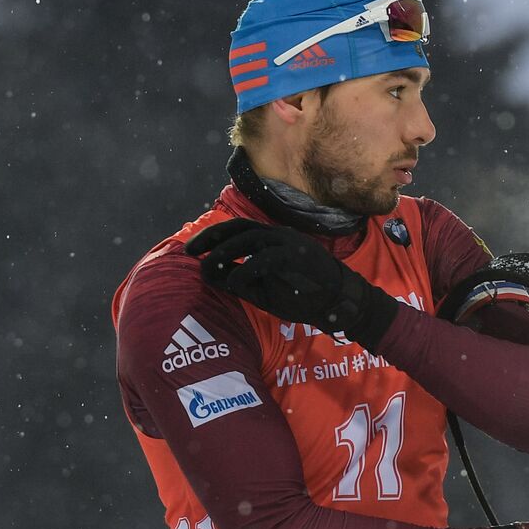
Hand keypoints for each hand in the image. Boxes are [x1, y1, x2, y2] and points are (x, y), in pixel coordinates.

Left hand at [185, 218, 397, 347]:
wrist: (338, 301)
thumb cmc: (302, 296)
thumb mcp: (264, 290)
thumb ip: (238, 281)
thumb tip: (208, 275)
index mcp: (271, 239)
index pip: (237, 229)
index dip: (212, 236)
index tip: (192, 249)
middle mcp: (278, 235)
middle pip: (238, 227)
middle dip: (210, 237)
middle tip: (190, 251)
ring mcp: (289, 243)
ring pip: (249, 238)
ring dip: (224, 251)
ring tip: (208, 265)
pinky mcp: (297, 256)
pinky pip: (265, 259)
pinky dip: (245, 269)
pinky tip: (234, 281)